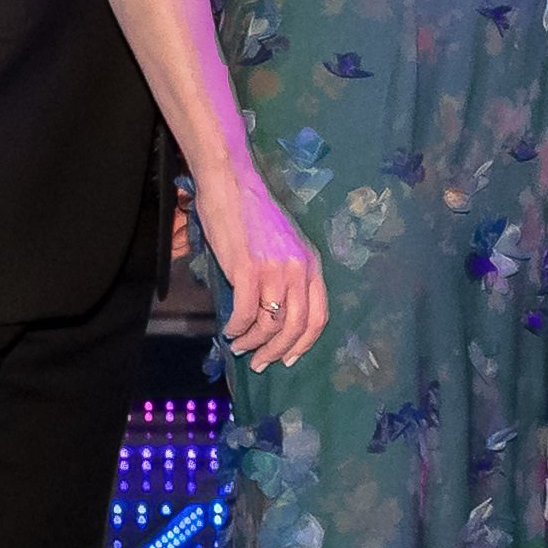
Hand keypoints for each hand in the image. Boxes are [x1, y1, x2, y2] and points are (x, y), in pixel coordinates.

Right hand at [203, 160, 328, 371]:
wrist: (231, 183)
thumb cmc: (251, 213)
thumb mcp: (283, 244)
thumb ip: (285, 274)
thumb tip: (273, 310)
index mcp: (312, 264)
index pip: (319, 316)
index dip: (303, 343)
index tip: (289, 359)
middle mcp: (299, 269)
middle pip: (297, 327)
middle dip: (278, 352)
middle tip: (260, 363)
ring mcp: (276, 270)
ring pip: (271, 324)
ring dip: (254, 343)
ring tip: (240, 347)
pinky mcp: (249, 269)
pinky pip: (246, 312)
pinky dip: (237, 328)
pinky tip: (229, 330)